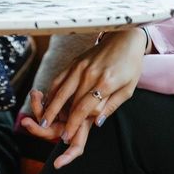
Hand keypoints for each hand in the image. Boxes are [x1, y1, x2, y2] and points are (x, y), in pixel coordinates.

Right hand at [20, 28, 147, 167]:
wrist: (125, 37)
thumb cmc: (130, 65)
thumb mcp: (128, 89)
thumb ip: (112, 106)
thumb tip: (96, 123)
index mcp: (105, 83)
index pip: (84, 109)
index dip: (73, 125)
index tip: (67, 137)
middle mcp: (89, 74)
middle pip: (70, 102)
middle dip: (60, 120)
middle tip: (51, 133)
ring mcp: (80, 67)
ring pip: (60, 91)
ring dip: (50, 107)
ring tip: (43, 121)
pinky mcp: (75, 62)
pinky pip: (59, 78)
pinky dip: (51, 91)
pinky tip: (46, 102)